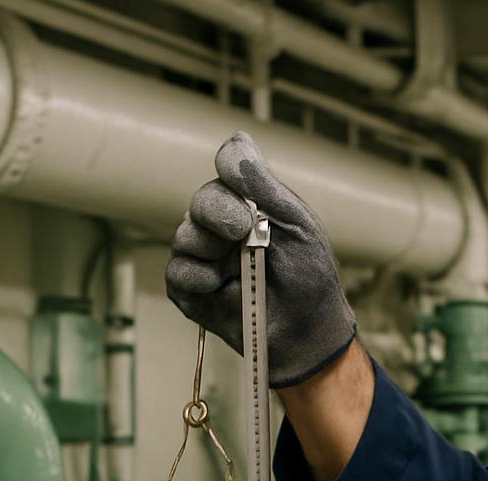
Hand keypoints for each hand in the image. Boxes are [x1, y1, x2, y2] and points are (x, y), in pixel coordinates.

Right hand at [165, 131, 356, 388]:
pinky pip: (178, 274)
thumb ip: (266, 186)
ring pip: (185, 237)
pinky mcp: (190, 290)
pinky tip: (223, 289)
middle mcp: (222, 225)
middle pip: (202, 201)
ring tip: (238, 269)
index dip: (230, 171)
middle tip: (241, 231)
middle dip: (219, 213)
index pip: (227, 170)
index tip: (240, 180)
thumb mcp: (298, 226)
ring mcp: (203, 257)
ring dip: (210, 250)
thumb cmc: (309, 278)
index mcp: (250, 203)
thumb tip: (238, 141)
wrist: (307, 333)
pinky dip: (199, 279)